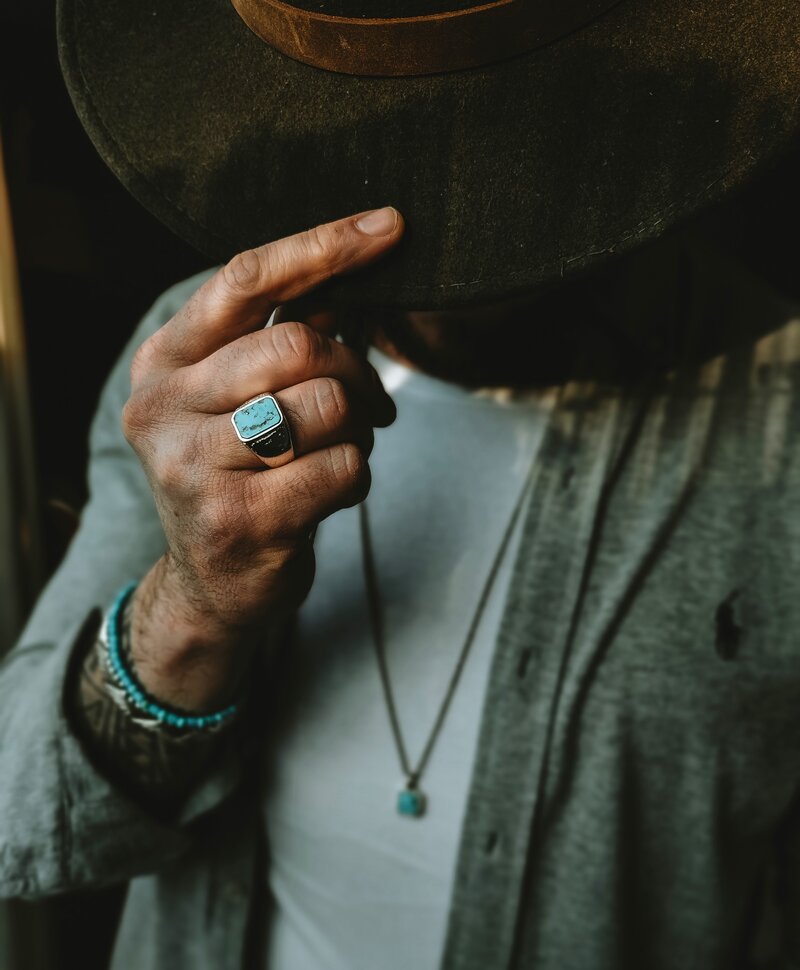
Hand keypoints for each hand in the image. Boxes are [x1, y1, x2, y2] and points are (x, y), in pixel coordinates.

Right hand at [122, 207, 403, 708]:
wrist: (210, 586)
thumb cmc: (238, 477)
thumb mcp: (242, 400)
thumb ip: (286, 335)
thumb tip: (355, 271)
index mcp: (163, 362)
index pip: (245, 279)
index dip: (323, 247)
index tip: (390, 227)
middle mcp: (163, 408)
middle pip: (297, 345)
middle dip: (355, 371)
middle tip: (371, 404)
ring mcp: (193, 467)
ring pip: (325, 406)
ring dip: (357, 429)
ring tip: (339, 450)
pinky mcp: (238, 520)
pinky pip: (341, 467)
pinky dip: (357, 475)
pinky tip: (331, 491)